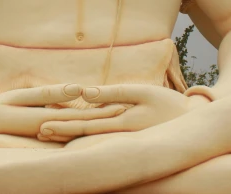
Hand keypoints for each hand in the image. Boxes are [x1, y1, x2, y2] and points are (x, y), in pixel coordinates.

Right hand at [0, 84, 126, 137]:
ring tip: (120, 114)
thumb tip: (77, 90)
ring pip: (78, 133)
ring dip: (98, 125)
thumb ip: (47, 95)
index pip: (79, 117)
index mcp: (42, 125)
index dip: (101, 111)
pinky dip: (84, 129)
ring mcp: (47, 143)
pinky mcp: (45, 144)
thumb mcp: (17, 98)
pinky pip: (69, 136)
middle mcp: (48, 139)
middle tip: (129, 109)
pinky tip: (99, 122)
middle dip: (105, 119)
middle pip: (83, 128)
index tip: (122, 104)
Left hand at [37, 85, 206, 142]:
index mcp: (119, 124)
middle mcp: (118, 135)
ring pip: (90, 136)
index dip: (62, 124)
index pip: (84, 125)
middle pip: (83, 134)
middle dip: (60, 132)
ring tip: (47, 131)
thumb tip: (84, 92)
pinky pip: (101, 134)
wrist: (192, 125)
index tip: (42, 125)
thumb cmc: (167, 104)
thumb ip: (112, 94)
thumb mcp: (141, 92)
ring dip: (68, 134)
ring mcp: (122, 138)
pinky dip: (84, 131)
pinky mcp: (127, 136)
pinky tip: (72, 129)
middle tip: (38, 131)